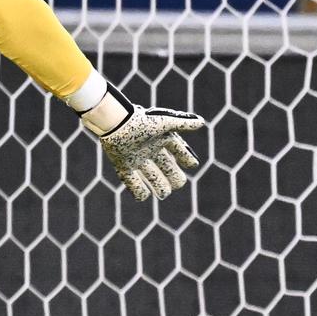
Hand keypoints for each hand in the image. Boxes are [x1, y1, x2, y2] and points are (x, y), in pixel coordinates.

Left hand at [83, 92, 206, 200]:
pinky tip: (144, 195)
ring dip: (160, 188)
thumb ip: (182, 123)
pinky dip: (139, 191)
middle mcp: (152, 151)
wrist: (114, 122)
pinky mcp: (123, 166)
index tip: (190, 163)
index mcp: (163, 139)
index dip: (187, 159)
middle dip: (175, 178)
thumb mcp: (163, 122)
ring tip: (163, 192)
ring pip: (153, 179)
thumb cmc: (140, 120)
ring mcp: (138, 159)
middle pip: (169, 170)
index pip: (181, 152)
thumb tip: (202, 123)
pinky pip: (132, 183)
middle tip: (177, 182)